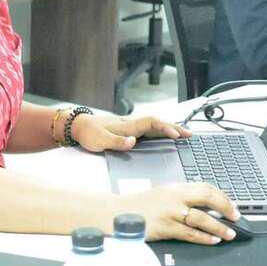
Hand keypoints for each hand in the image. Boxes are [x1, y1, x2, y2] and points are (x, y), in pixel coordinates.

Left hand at [71, 115, 190, 152]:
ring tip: (183, 136)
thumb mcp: (99, 140)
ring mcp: (129, 127)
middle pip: (157, 123)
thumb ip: (116, 142)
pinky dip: (160, 133)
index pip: (151, 123)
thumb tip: (133, 142)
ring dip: (169, 129)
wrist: (76, 126)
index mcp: (127, 126)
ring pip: (154, 126)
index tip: (176, 135)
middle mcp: (131, 124)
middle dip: (174, 127)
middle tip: (190, 135)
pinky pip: (148, 130)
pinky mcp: (127, 131)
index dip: (165, 127)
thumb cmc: (87, 133)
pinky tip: (164, 138)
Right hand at [118, 183, 240, 243]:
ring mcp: (170, 212)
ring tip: (229, 233)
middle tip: (236, 216)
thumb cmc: (139, 205)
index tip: (231, 204)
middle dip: (226, 206)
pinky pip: (190, 233)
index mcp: (175, 187)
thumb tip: (203, 201)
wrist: (118, 213)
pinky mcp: (166, 227)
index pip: (204, 186)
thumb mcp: (162, 193)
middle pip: (207, 197)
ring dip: (219, 226)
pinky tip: (212, 240)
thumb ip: (181, 195)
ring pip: (202, 217)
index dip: (222, 195)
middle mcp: (174, 197)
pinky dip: (204, 237)